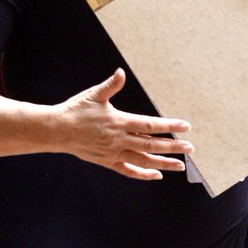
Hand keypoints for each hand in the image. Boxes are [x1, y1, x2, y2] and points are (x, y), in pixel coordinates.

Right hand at [54, 68, 192, 179]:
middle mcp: (119, 140)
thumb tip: (121, 73)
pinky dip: (143, 173)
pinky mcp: (107, 162)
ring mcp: (114, 153)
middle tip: (190, 148)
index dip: (169, 126)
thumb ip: (111, 85)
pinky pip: (128, 170)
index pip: (150, 124)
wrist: (57, 130)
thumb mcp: (94, 94)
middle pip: (151, 145)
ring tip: (180, 166)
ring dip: (163, 163)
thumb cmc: (76, 110)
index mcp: (119, 122)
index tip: (185, 126)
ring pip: (143, 160)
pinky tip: (156, 175)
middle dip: (172, 146)